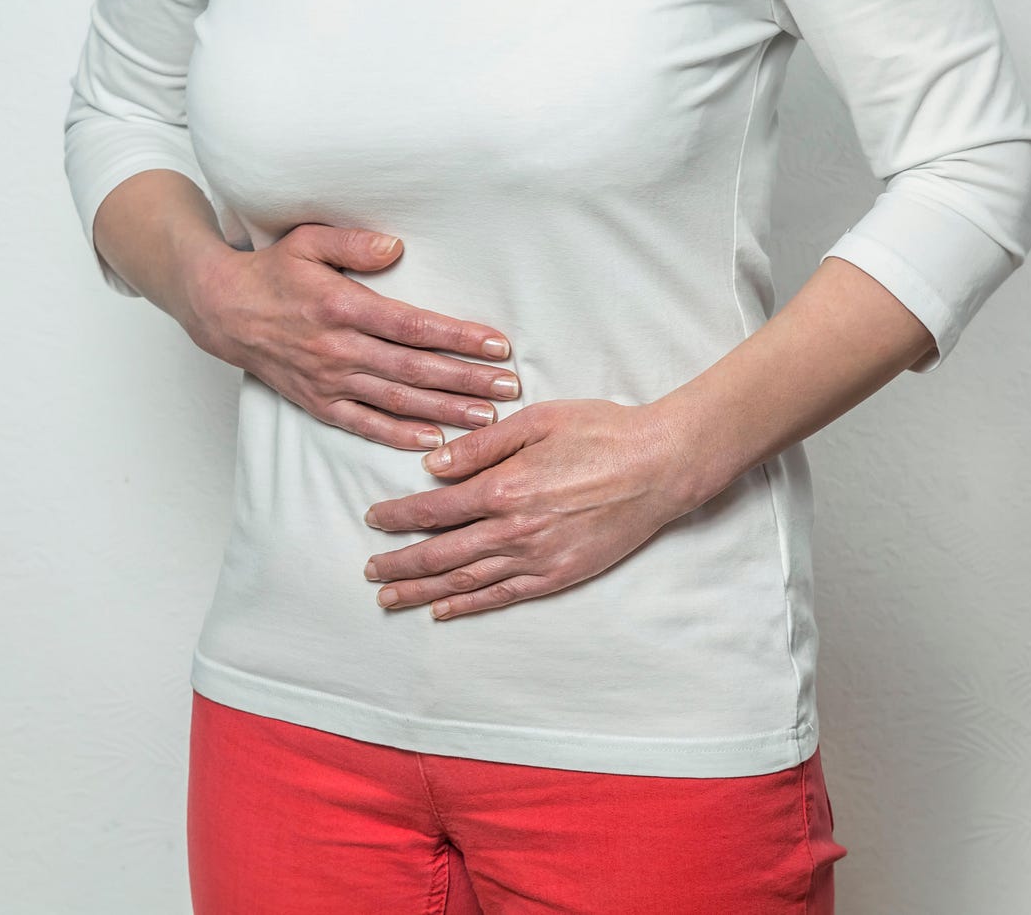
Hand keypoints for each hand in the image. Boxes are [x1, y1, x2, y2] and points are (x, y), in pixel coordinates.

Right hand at [180, 223, 522, 450]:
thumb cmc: (272, 272)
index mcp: (342, 307)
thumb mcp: (307, 241)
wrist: (222, 310)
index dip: (458, 338)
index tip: (497, 346)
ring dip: (444, 411)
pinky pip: (364, 424)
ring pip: (397, 400)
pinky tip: (432, 440)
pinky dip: (398, 435)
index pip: (414, 326)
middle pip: (415, 369)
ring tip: (487, 417)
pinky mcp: (318, 402)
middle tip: (509, 387)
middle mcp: (338, 348)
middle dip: (466, 380)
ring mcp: (328, 380)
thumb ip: (353, 244)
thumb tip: (396, 249)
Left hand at [361, 397, 716, 618]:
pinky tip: (443, 610)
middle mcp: (513, 530)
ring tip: (390, 598)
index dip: (397, 517)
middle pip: (439, 554)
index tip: (373, 519)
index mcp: (503, 487)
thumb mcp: (536, 420)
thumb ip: (481, 446)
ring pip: (464, 581)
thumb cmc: (601, 432)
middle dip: (399, 563)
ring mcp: (536, 558)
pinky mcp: (558, 575)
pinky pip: (502, 595)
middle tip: (369, 570)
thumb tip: (433, 467)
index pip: (433, 509)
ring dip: (422, 591)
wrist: (661, 466)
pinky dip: (468, 605)